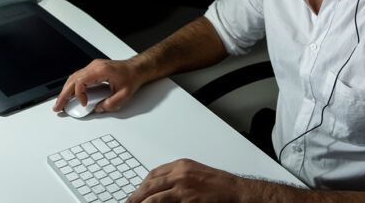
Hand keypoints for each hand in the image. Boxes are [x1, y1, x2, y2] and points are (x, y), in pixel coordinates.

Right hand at [52, 58, 145, 112]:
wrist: (136, 69)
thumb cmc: (132, 77)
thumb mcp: (125, 94)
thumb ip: (111, 103)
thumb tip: (99, 108)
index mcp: (101, 70)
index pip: (81, 81)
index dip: (80, 94)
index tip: (85, 104)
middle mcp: (95, 67)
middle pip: (73, 79)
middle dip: (64, 94)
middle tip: (58, 106)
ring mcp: (93, 67)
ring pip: (74, 78)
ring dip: (66, 90)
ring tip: (61, 102)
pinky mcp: (93, 70)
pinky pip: (79, 77)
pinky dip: (72, 87)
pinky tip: (69, 94)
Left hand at [126, 159, 246, 202]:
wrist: (236, 191)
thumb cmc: (219, 184)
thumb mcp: (196, 174)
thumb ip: (179, 178)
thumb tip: (163, 188)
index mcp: (181, 165)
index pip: (154, 173)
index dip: (143, 184)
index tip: (137, 192)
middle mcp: (180, 173)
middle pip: (150, 184)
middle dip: (137, 195)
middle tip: (128, 202)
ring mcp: (183, 186)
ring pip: (154, 195)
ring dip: (141, 202)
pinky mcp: (188, 199)